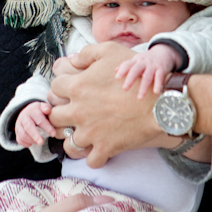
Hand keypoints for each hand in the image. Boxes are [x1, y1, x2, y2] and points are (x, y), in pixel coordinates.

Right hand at [15, 102, 54, 147]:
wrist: (27, 112)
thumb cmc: (39, 111)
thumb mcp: (43, 107)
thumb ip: (46, 108)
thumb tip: (48, 110)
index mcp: (33, 110)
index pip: (39, 119)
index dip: (47, 127)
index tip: (53, 134)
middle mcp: (24, 117)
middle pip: (29, 127)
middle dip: (36, 136)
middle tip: (42, 142)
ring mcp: (19, 125)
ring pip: (23, 134)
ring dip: (31, 140)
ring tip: (40, 143)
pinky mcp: (17, 132)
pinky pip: (19, 139)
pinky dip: (25, 143)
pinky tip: (32, 144)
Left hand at [49, 42, 182, 165]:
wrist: (158, 102)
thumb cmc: (135, 74)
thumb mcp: (110, 51)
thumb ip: (87, 53)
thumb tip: (71, 61)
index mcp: (77, 87)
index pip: (54, 88)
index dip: (62, 87)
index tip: (71, 89)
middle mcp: (78, 111)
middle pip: (54, 117)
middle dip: (61, 114)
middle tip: (73, 112)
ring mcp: (90, 133)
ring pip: (68, 143)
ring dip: (75, 138)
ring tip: (85, 132)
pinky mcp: (104, 149)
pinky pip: (90, 161)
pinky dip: (94, 156)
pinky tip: (100, 146)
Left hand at [116, 45, 180, 98]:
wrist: (165, 51)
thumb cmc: (148, 59)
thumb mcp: (137, 60)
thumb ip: (127, 65)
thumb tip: (115, 71)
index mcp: (137, 60)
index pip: (128, 64)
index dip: (122, 70)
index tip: (117, 78)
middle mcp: (144, 62)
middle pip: (136, 69)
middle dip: (130, 79)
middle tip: (125, 88)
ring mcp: (153, 65)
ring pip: (147, 76)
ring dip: (143, 87)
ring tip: (140, 98)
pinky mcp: (162, 69)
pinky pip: (159, 77)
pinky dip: (158, 84)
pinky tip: (156, 92)